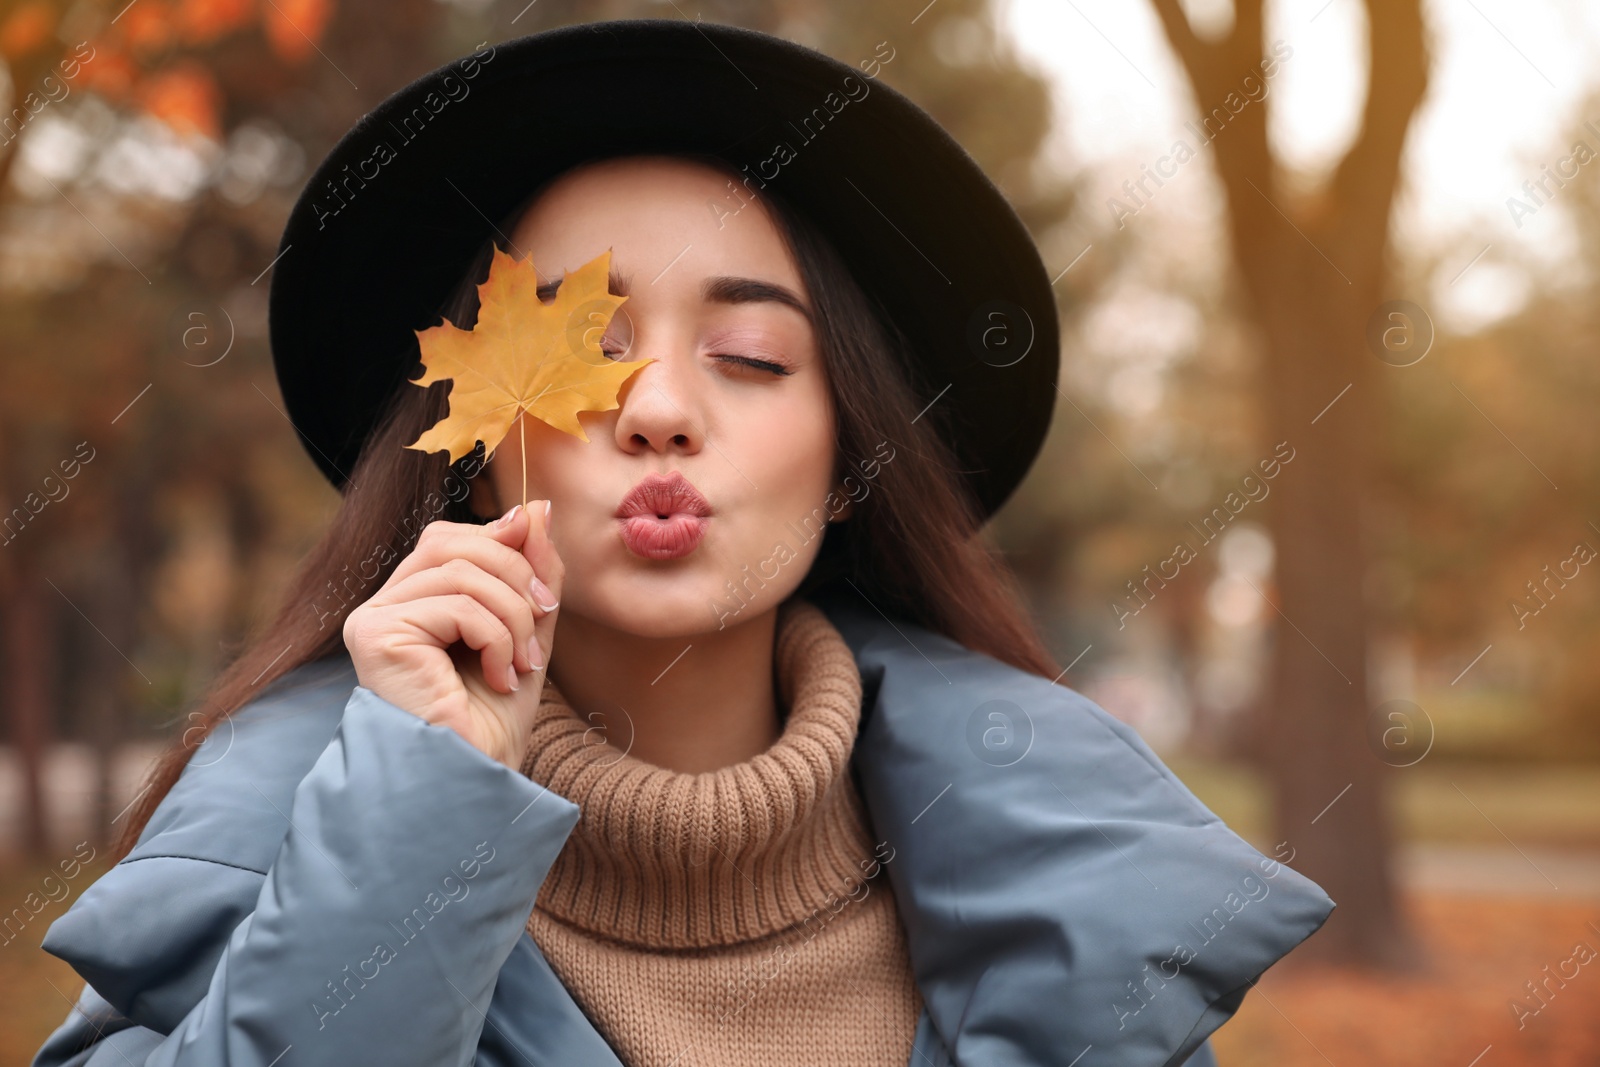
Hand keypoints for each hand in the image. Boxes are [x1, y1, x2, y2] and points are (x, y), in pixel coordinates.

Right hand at [343, 502, 563, 769]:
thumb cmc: (493, 719)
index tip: (545, 590)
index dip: (504, 544)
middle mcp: (382, 605)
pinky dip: (496, 637)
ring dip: (513, 615)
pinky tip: (499, 676)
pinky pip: (454, 604)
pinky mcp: (373, 634)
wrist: (474, 777)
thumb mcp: (526, 630)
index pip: (452, 538)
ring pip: (461, 573)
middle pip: (453, 542)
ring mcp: (372, 618)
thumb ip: (530, 570)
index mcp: (411, 601)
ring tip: (523, 662)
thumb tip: (537, 507)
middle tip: (545, 617)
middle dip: (515, 574)